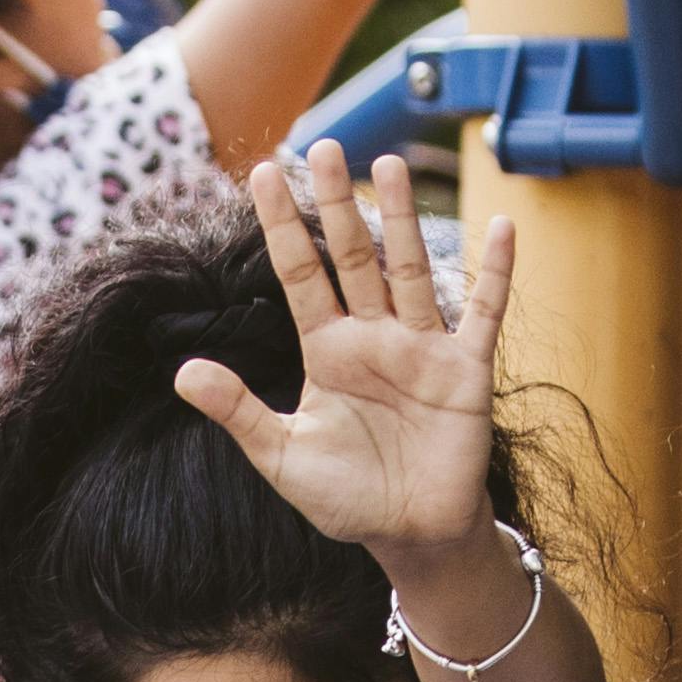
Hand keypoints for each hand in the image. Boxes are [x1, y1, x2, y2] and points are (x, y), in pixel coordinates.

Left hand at [176, 143, 513, 557]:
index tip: (260, 173)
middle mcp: (374, 336)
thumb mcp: (282, 456)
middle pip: (354, 255)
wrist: (411, 535)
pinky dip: (495, 272)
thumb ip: (238, 411)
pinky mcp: (466, 370)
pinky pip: (484, 312)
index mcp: (327, 351)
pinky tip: (500, 226)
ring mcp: (423, 347)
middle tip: (326, 145)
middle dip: (338, 203)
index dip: (282, 226)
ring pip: (409, 269)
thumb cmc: (347, 498)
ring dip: (402, 217)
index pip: (300, 274)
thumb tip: (181, 373)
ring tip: (387, 165)